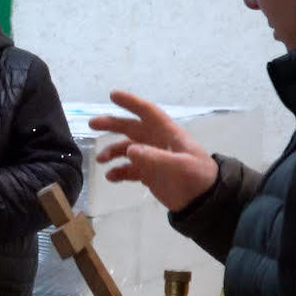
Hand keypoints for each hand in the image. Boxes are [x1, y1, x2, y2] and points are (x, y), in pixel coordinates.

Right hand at [89, 91, 217, 211]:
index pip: (147, 113)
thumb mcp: (180, 166)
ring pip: (126, 149)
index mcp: (167, 134)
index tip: (112, 95)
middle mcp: (157, 142)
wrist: (204, 201)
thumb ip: (155, 157)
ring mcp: (152, 158)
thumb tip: (129, 150)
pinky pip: (128, 169)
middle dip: (112, 124)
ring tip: (101, 161)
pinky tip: (111, 178)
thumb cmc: (197, 177)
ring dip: (112, 152)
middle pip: (131, 128)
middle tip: (92, 124)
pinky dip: (118, 172)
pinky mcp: (149, 174)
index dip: (131, 102)